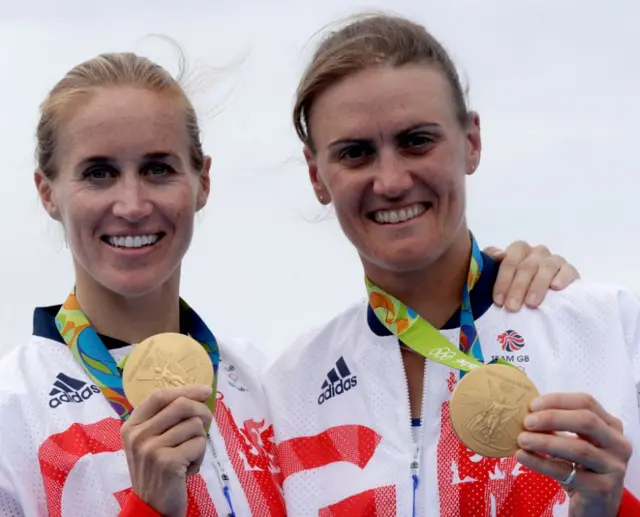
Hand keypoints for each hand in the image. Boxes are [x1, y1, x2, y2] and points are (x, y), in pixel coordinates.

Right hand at [121, 385, 212, 516]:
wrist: (152, 507)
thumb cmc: (157, 471)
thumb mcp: (152, 441)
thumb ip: (166, 419)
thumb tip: (200, 393)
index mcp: (132, 426)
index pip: (159, 395)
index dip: (185, 389)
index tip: (205, 390)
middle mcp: (138, 435)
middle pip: (181, 405)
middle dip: (202, 411)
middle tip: (207, 423)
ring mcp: (151, 448)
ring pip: (194, 425)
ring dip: (200, 440)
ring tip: (188, 456)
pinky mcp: (167, 462)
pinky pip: (199, 444)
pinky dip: (200, 456)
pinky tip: (188, 468)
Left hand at [484, 241, 579, 310]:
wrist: (540, 301)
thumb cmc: (514, 289)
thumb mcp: (497, 278)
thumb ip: (490, 263)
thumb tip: (498, 255)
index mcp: (518, 252)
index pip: (509, 260)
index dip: (503, 281)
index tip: (498, 301)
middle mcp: (536, 253)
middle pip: (526, 266)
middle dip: (517, 288)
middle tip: (512, 307)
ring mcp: (554, 260)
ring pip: (546, 267)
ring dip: (537, 286)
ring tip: (531, 304)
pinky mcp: (570, 270)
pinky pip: (568, 270)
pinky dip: (562, 278)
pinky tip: (555, 287)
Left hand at [515, 393, 631, 516]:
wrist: (595, 508)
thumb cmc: (581, 469)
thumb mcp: (574, 443)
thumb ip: (559, 427)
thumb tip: (528, 411)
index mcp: (611, 426)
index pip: (586, 402)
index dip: (558, 400)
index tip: (532, 405)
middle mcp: (618, 445)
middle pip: (586, 421)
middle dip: (552, 418)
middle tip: (527, 422)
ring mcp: (613, 468)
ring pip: (578, 448)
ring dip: (544, 442)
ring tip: (521, 440)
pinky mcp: (602, 488)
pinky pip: (567, 471)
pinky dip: (541, 462)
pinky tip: (522, 456)